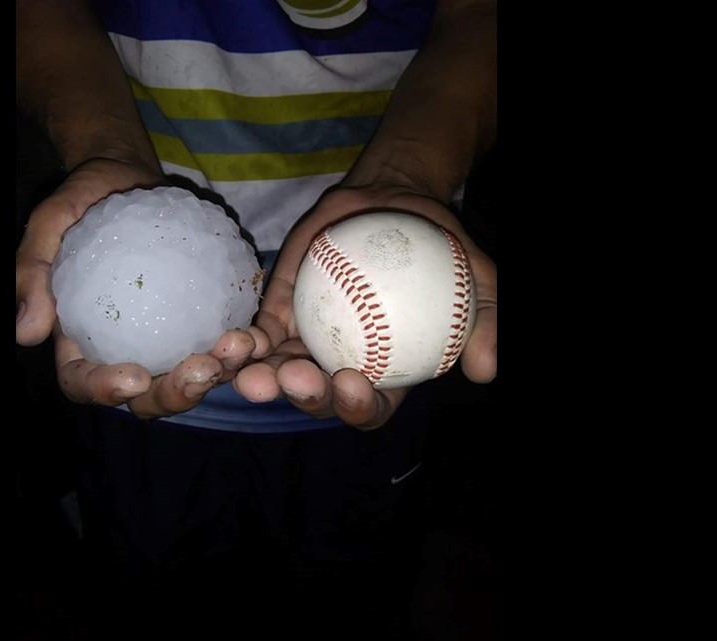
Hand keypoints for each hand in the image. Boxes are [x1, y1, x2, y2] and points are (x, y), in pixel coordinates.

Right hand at [16, 158, 266, 417]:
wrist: (124, 177)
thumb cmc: (79, 203)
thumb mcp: (48, 225)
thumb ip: (32, 273)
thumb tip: (26, 333)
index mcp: (79, 344)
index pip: (85, 382)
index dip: (106, 390)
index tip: (134, 375)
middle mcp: (126, 351)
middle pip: (148, 395)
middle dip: (177, 394)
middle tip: (205, 368)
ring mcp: (168, 340)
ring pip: (193, 375)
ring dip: (220, 372)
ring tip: (241, 347)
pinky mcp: (202, 320)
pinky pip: (222, 339)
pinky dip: (241, 343)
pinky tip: (256, 332)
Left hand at [233, 185, 496, 429]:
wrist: (393, 201)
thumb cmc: (441, 247)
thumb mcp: (476, 278)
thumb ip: (485, 321)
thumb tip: (486, 369)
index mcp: (385, 375)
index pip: (369, 406)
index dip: (357, 406)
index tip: (353, 382)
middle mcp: (340, 367)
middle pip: (317, 397)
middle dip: (302, 395)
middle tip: (292, 376)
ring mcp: (305, 345)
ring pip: (278, 374)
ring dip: (260, 379)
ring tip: (249, 370)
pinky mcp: (277, 317)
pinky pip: (256, 336)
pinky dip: (241, 344)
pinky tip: (230, 341)